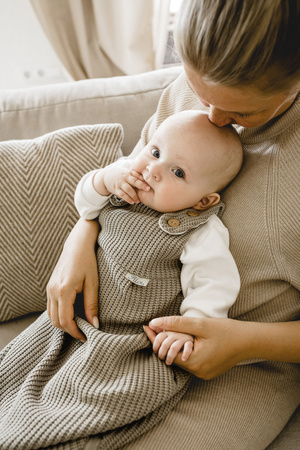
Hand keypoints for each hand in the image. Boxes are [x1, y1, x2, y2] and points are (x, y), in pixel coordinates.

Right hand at [47, 218, 98, 341]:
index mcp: (64, 290)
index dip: (75, 332)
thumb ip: (92, 305)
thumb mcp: (93, 283)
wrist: (77, 245)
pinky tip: (72, 315)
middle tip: (83, 333)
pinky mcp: (50, 286)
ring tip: (79, 325)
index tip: (86, 336)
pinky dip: (59, 315)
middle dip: (69, 330)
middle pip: (56, 321)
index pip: (66, 320)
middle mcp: (53, 291)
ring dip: (63, 323)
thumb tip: (94, 325)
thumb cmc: (88, 261)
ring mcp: (49, 288)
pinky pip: (51, 307)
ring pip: (51, 315)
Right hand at [95, 160, 149, 203]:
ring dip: (134, 195)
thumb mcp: (128, 172)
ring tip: (138, 201)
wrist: (107, 176)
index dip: (144, 179)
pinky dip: (127, 198)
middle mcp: (125, 177)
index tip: (150, 183)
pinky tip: (132, 202)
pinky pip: (122, 194)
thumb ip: (136, 175)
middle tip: (148, 189)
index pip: (138, 176)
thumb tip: (147, 179)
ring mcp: (120, 183)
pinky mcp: (116, 189)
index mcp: (129, 173)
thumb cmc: (121, 175)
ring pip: (128, 189)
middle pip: (134, 181)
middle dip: (141, 185)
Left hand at [144, 316, 252, 378]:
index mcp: (194, 362)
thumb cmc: (226, 331)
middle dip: (164, 342)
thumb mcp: (200, 325)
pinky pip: (191, 362)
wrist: (249, 341)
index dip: (155, 339)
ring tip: (168, 332)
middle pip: (173, 357)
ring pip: (181, 359)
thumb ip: (176, 323)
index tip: (146, 327)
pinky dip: (185, 351)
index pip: (166, 352)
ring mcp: (203, 374)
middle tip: (155, 327)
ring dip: (175, 346)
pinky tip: (184, 340)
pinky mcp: (208, 371)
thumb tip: (154, 322)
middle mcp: (198, 372)